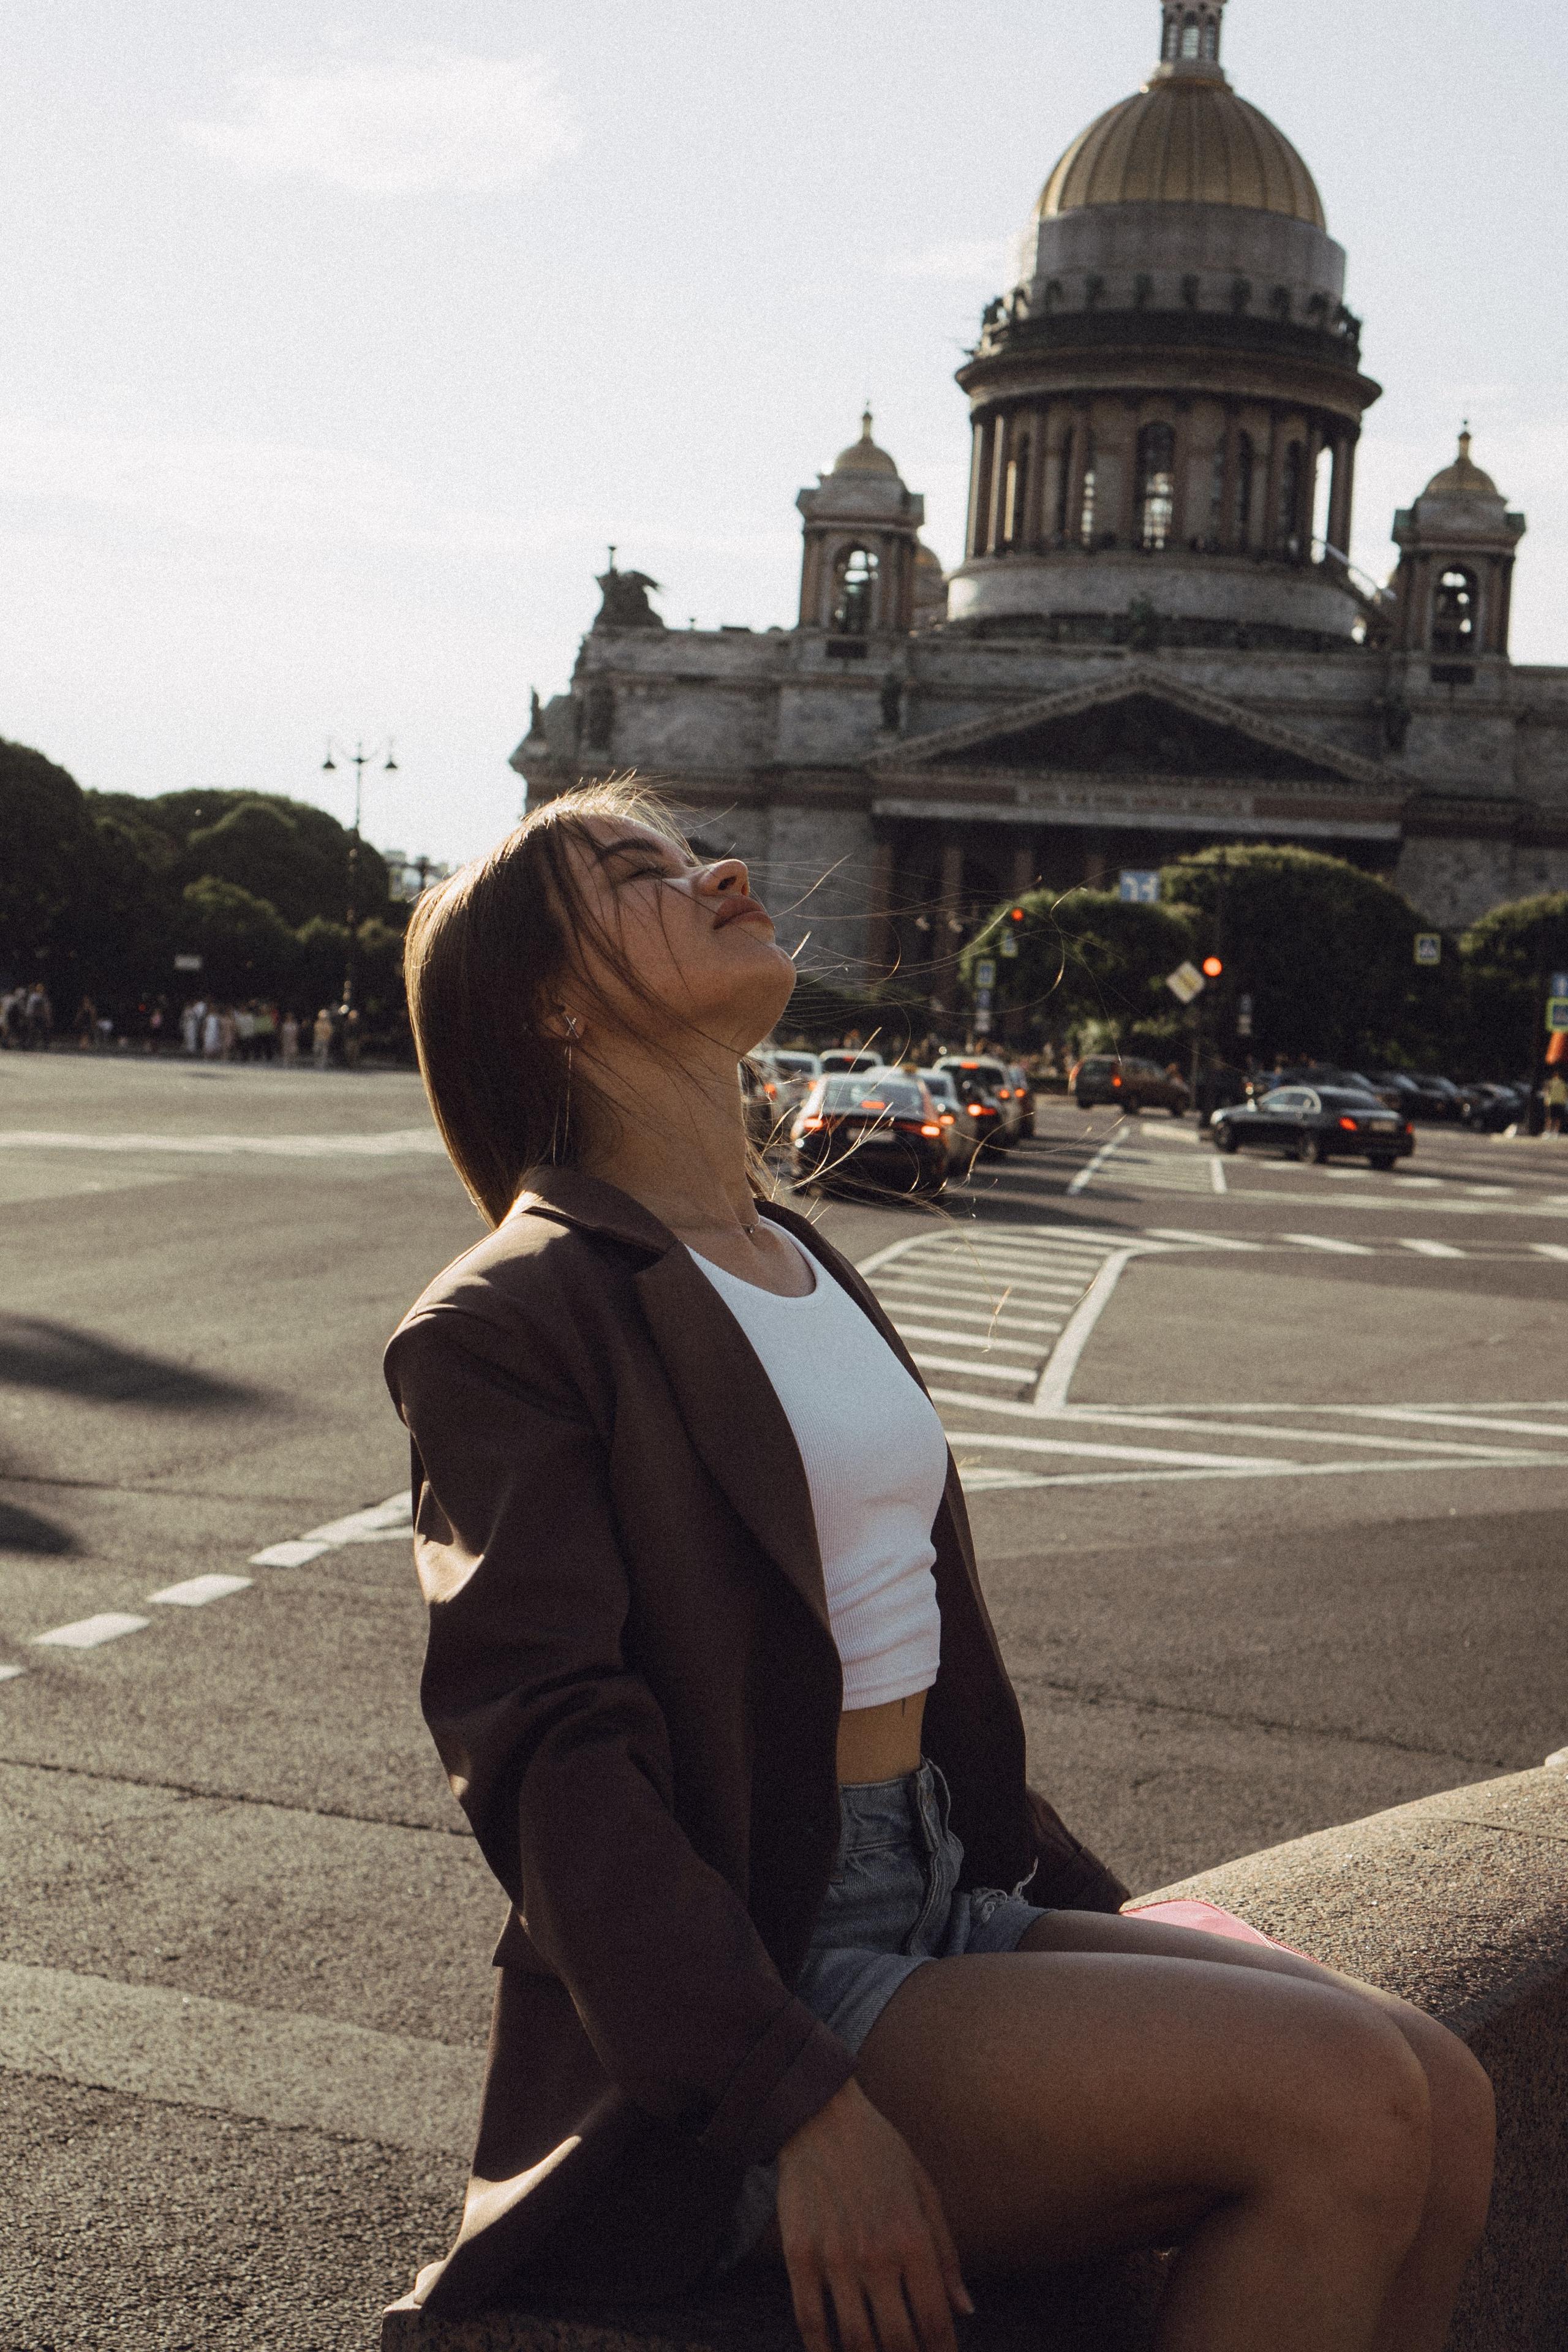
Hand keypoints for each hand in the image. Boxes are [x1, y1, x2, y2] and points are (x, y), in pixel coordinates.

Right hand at [775, 2078, 973, 2351]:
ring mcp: (834, 2255)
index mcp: (913, 2237)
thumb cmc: (880, 2150)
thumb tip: (966, 2310)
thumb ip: (947, 2254)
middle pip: (898, 2341)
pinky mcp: (799, 2253)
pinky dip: (821, 2349)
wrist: (819, 2114)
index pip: (936, 2320)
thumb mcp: (924, 2190)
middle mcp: (876, 2252)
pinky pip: (809, 2320)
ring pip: (856, 2339)